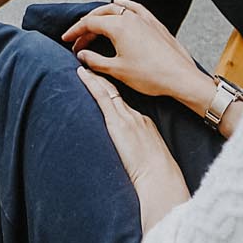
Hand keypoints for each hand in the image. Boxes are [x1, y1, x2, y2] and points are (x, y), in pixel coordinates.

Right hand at [64, 0, 208, 107]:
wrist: (181, 78)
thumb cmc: (151, 76)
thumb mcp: (117, 70)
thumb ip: (95, 60)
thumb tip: (82, 55)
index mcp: (118, 26)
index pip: (89, 23)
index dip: (75, 31)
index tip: (67, 39)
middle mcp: (130, 17)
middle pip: (101, 15)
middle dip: (86, 26)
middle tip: (78, 40)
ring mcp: (144, 19)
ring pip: (117, 9)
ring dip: (102, 16)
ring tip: (93, 26)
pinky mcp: (155, 24)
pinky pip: (135, 8)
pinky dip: (124, 5)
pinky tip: (120, 4)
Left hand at [77, 67, 190, 229]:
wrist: (160, 177)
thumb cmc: (158, 174)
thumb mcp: (151, 157)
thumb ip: (140, 150)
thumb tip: (132, 155)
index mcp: (144, 123)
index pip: (124, 102)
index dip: (113, 89)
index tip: (105, 81)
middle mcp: (136, 115)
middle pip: (115, 92)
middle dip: (103, 78)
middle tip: (91, 65)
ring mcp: (127, 117)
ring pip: (108, 90)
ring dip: (95, 76)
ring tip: (83, 65)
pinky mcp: (117, 122)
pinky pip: (101, 97)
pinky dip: (91, 83)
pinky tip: (81, 73)